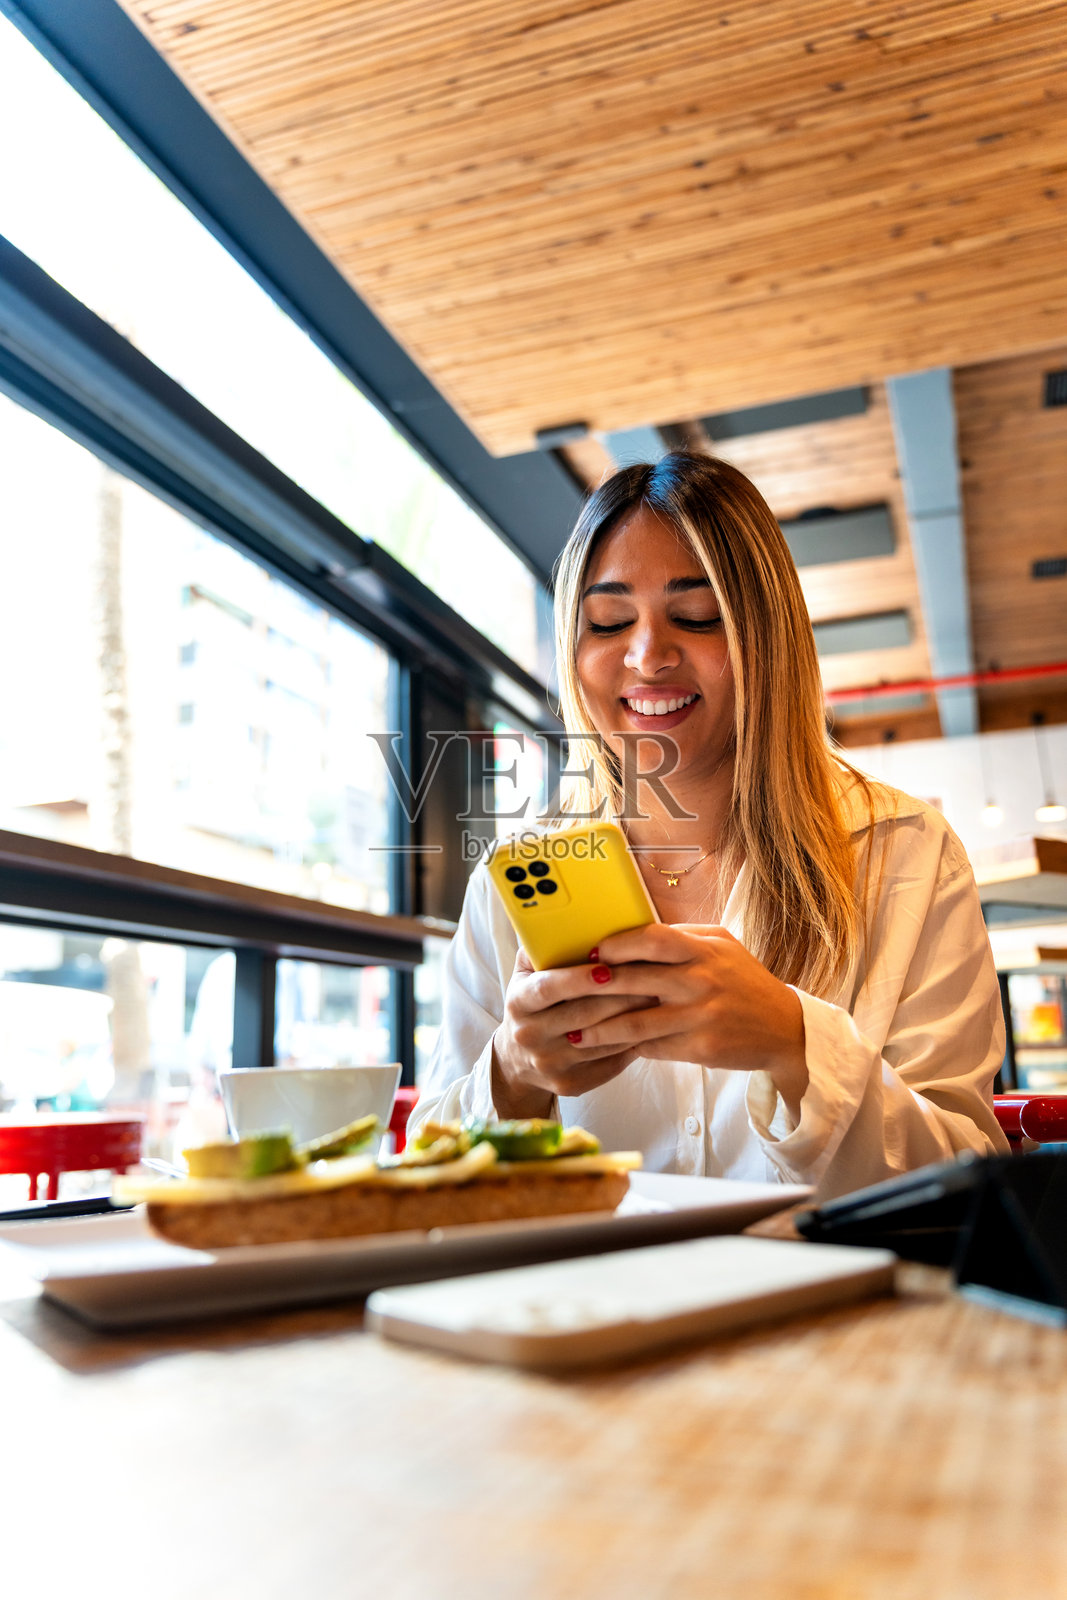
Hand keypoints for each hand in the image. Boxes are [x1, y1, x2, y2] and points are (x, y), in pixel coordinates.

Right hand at [491, 948, 654, 1118]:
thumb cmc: (535, 1002)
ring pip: (601, 1040)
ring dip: (633, 1019)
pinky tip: (649, 1027)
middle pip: (583, 1015)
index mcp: (518, 1002)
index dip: (578, 978)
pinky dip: (631, 1044)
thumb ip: (544, 948)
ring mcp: (549, 1063)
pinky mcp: (569, 1084)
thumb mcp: (527, 974)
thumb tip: (571, 918)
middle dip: (620, 995)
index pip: (549, 988)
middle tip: (653, 979)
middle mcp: (530, 1035)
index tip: (606, 968)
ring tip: (658, 999)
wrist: (518, 1059)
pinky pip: (609, 1063)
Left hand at [568, 924, 807, 1118]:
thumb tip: (631, 932)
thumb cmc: (744, 981)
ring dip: (599, 1029)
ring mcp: (700, 1017)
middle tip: (565, 992)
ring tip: (574, 1034)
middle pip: (635, 980)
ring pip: (636, 1023)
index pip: (653, 938)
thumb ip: (681, 939)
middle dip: (594, 987)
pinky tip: (606, 1050)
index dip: (618, 945)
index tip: (593, 952)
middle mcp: (701, 981)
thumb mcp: (721, 947)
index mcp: (704, 950)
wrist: (784, 1028)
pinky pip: (653, 1048)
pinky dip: (627, 1049)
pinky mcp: (700, 1048)